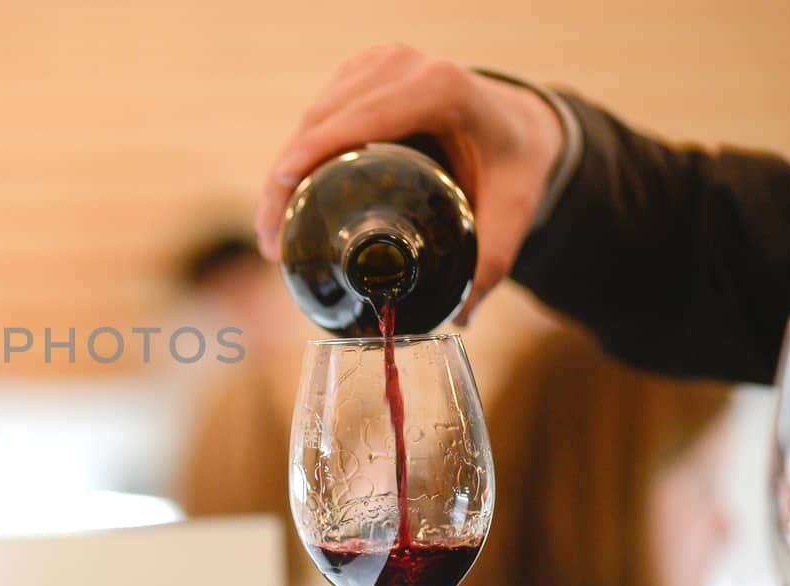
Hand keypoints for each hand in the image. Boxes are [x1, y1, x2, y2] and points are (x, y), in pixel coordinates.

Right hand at [255, 44, 563, 323]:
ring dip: (284, 171)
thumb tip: (458, 318)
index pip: (355, 121)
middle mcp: (402, 65)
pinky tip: (290, 197)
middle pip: (321, 122)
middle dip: (283, 182)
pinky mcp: (360, 72)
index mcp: (438, 88)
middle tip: (272, 243)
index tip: (279, 206)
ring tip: (274, 231)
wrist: (517, 122)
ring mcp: (376, 63)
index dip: (308, 158)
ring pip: (311, 118)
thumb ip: (490, 259)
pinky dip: (298, 154)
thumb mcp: (514, 208)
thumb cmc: (514, 161)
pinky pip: (317, 114)